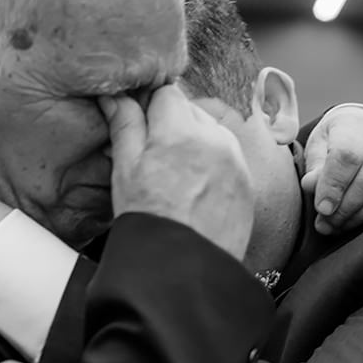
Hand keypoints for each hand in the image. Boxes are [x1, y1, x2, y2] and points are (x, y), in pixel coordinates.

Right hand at [101, 84, 253, 259]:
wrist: (184, 270)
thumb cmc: (150, 221)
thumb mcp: (125, 170)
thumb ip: (124, 126)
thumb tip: (115, 96)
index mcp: (181, 131)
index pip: (167, 93)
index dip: (150, 107)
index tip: (142, 125)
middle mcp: (215, 139)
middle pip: (192, 110)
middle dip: (173, 125)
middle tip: (156, 157)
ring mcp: (236, 160)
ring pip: (212, 132)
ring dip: (195, 143)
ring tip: (176, 177)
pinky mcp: (248, 181)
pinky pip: (228, 157)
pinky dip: (213, 164)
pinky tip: (196, 189)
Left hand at [302, 106, 362, 234]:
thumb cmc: (336, 142)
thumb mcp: (318, 147)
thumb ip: (315, 168)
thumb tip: (312, 186)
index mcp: (356, 125)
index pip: (347, 155)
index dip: (333, 185)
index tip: (322, 208)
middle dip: (343, 209)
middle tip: (326, 224)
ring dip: (359, 216)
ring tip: (338, 225)